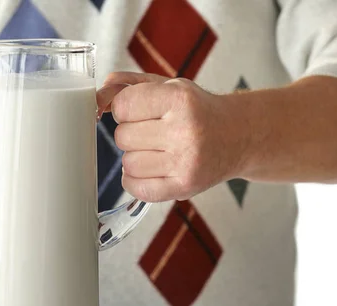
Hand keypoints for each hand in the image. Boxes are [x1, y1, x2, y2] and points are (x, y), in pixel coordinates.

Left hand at [97, 72, 248, 201]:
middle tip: (152, 132)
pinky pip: (137, 188)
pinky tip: (151, 169)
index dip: (124, 109)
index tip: (138, 110)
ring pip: (128, 164)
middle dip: (131, 133)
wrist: (238, 136)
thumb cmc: (197, 109)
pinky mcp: (185, 187)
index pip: (122, 106)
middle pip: (122, 137)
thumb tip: (97, 95)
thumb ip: (129, 85)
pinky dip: (135, 180)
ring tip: (157, 150)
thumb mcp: (169, 86)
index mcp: (180, 98)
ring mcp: (186, 162)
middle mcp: (185, 131)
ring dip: (135, 158)